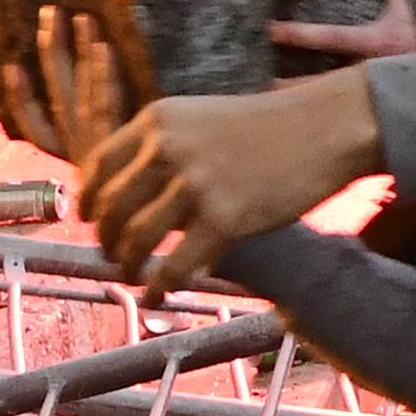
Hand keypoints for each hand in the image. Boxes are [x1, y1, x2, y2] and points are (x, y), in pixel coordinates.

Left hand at [75, 69, 380, 287]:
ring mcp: (194, 185)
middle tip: (112, 255)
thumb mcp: (204, 119)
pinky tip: (157, 296)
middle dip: (105, 238)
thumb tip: (134, 191)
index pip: (99, 165)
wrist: (327, 127)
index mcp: (158, 119)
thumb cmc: (271, 125)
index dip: (88, 199)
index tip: (88, 219)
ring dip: (126, 264)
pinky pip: (173, 265)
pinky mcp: (223, 220)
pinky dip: (158, 286)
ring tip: (130, 277)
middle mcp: (167, 150)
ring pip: (135, 239)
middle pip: (111, 207)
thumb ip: (167, 146)